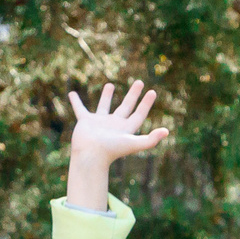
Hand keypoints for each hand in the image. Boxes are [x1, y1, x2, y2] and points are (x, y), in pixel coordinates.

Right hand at [63, 81, 168, 211]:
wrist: (90, 156)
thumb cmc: (111, 150)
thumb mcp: (133, 143)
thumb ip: (150, 139)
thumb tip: (167, 131)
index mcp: (125, 129)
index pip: (139, 114)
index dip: (146, 104)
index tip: (152, 92)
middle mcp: (114, 125)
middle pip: (126, 107)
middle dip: (133, 95)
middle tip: (139, 82)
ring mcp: (99, 123)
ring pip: (104, 106)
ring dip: (107, 96)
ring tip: (110, 85)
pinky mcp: (85, 121)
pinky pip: (80, 108)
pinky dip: (76, 101)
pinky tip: (72, 93)